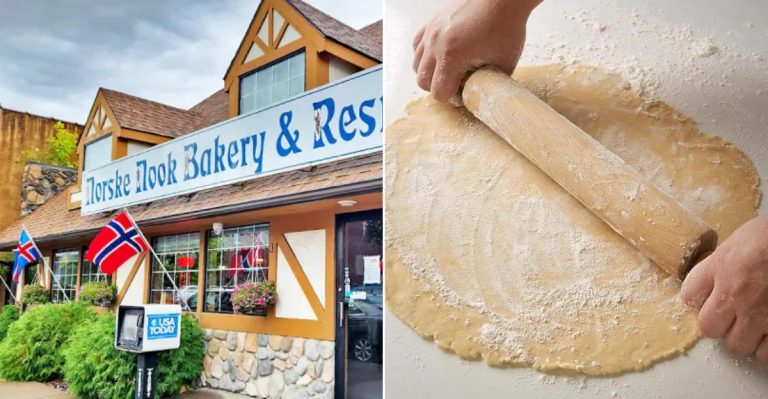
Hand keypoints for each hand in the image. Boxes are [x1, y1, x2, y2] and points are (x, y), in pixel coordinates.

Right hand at [412, 0, 541, 101]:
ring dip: (430, 73)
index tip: (464, 93)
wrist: (502, 0)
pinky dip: (424, 56)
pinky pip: (416, 46)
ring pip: (416, 65)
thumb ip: (487, 84)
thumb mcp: (503, 65)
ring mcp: (431, 32)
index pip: (439, 93)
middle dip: (438, 87)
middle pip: (422, 82)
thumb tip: (478, 95)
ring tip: (448, 71)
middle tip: (456, 84)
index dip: (452, 99)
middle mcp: (435, 44)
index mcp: (452, 57)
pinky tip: (440, 56)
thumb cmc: (505, 28)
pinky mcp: (431, 23)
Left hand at [681, 214, 767, 362]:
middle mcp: (736, 293)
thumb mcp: (742, 238)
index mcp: (723, 266)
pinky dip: (766, 348)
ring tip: (756, 326)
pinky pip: (765, 354)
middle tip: (733, 315)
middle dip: (719, 324)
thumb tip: (717, 274)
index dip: (697, 299)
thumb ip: (725, 261)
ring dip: (744, 338)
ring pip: (737, 344)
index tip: (709, 297)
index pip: (689, 295)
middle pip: (708, 327)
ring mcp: (760, 313)